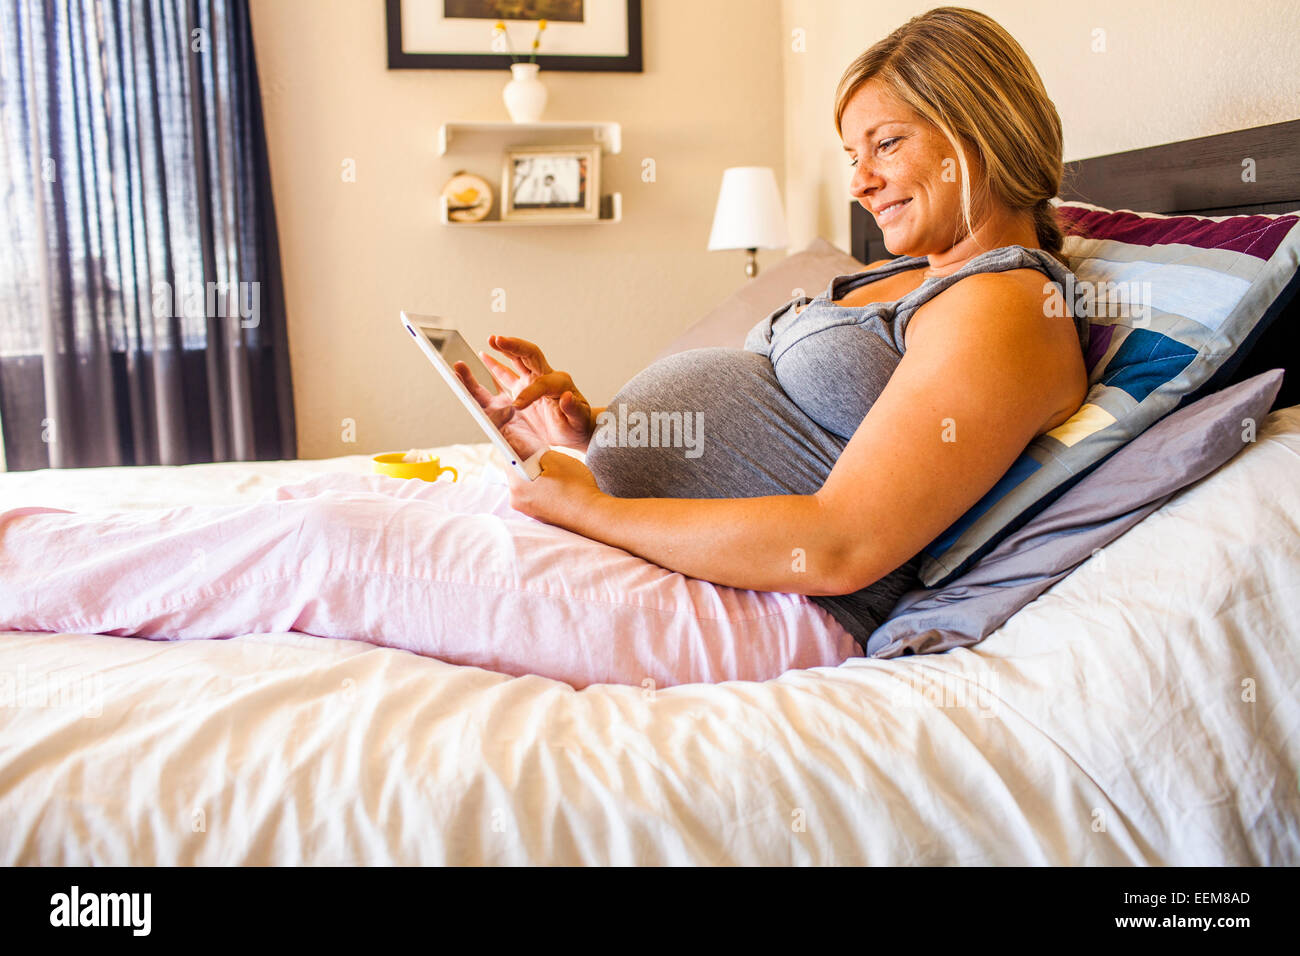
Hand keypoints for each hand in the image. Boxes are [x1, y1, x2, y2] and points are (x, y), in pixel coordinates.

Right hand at [452, 335, 595, 458]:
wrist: (574, 428)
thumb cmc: (578, 424)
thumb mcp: (579, 420)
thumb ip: (573, 409)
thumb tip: (567, 396)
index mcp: (559, 383)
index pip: (542, 383)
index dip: (529, 393)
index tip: (518, 406)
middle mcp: (544, 377)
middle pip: (529, 355)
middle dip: (514, 347)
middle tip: (499, 340)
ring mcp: (531, 381)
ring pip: (517, 360)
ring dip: (504, 349)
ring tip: (491, 340)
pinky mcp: (521, 389)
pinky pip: (506, 374)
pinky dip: (495, 364)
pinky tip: (484, 355)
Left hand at [506, 449, 602, 527]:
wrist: (592, 515)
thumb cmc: (575, 486)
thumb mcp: (555, 458)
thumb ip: (535, 451)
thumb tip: (525, 448)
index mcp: (517, 485)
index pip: (509, 458)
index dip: (518, 446)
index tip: (525, 441)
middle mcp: (516, 500)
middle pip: (517, 472)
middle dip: (529, 462)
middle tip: (547, 458)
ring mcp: (527, 510)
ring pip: (527, 484)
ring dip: (537, 476)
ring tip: (555, 474)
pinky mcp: (538, 515)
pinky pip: (535, 495)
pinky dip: (543, 488)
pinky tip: (558, 486)